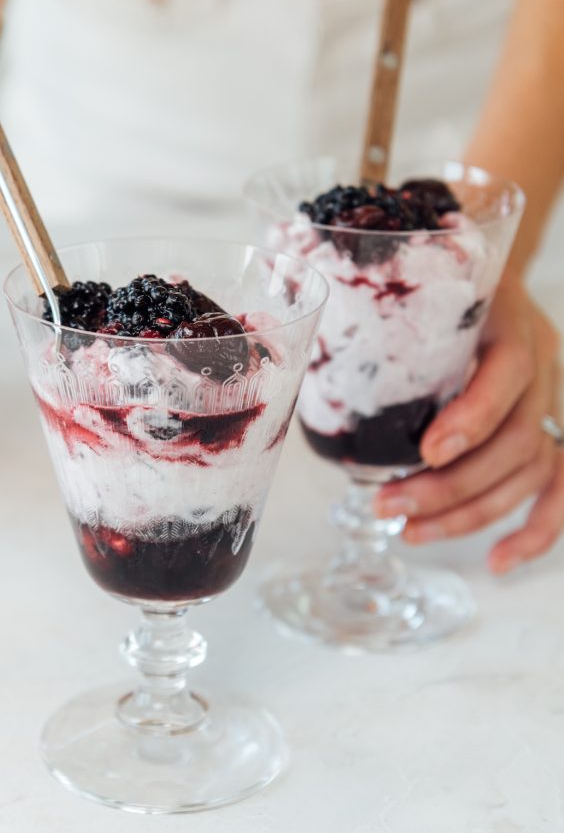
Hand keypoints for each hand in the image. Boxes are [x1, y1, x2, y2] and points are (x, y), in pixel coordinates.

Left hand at [376, 274, 562, 572]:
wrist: (482, 270)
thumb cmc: (435, 274)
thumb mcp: (411, 274)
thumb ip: (367, 293)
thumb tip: (295, 306)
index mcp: (510, 319)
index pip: (510, 370)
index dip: (474, 417)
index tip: (427, 451)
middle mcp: (543, 363)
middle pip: (517, 438)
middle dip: (451, 485)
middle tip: (386, 505)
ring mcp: (552, 401)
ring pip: (530, 471)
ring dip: (470, 513)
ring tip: (408, 533)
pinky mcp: (553, 431)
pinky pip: (560, 489)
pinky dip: (535, 532)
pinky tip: (497, 562)